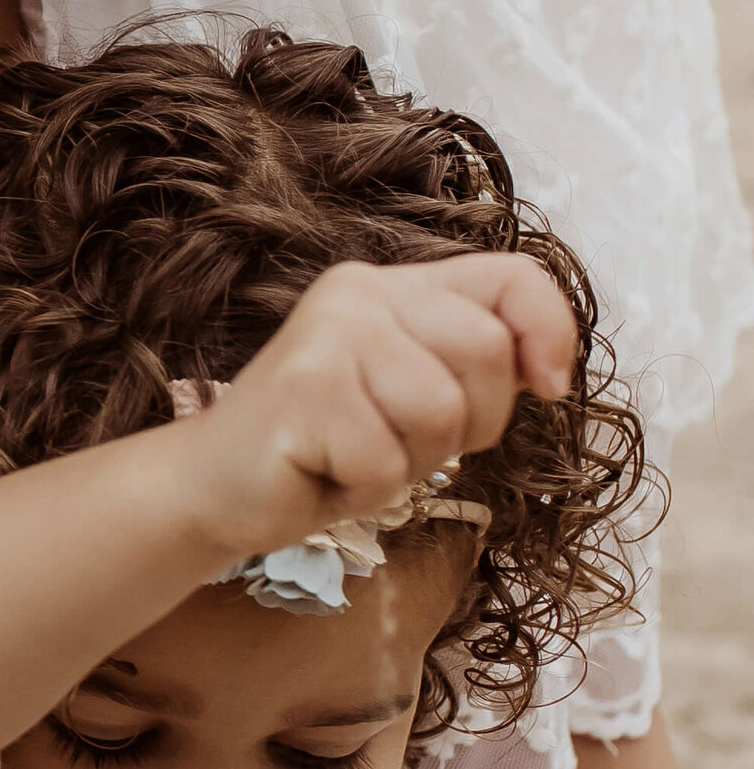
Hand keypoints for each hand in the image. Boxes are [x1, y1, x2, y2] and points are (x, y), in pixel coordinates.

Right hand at [189, 257, 576, 556]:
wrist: (214, 486)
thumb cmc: (326, 448)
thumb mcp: (415, 394)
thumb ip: (473, 366)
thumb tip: (553, 373)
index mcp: (393, 286)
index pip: (513, 277)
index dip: (550, 331)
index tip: (548, 388)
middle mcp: (360, 294)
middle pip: (487, 351)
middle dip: (468, 423)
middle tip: (400, 440)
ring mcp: (328, 335)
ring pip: (441, 412)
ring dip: (408, 462)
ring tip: (355, 456)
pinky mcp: (304, 390)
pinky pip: (387, 463)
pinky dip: (364, 491)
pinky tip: (323, 473)